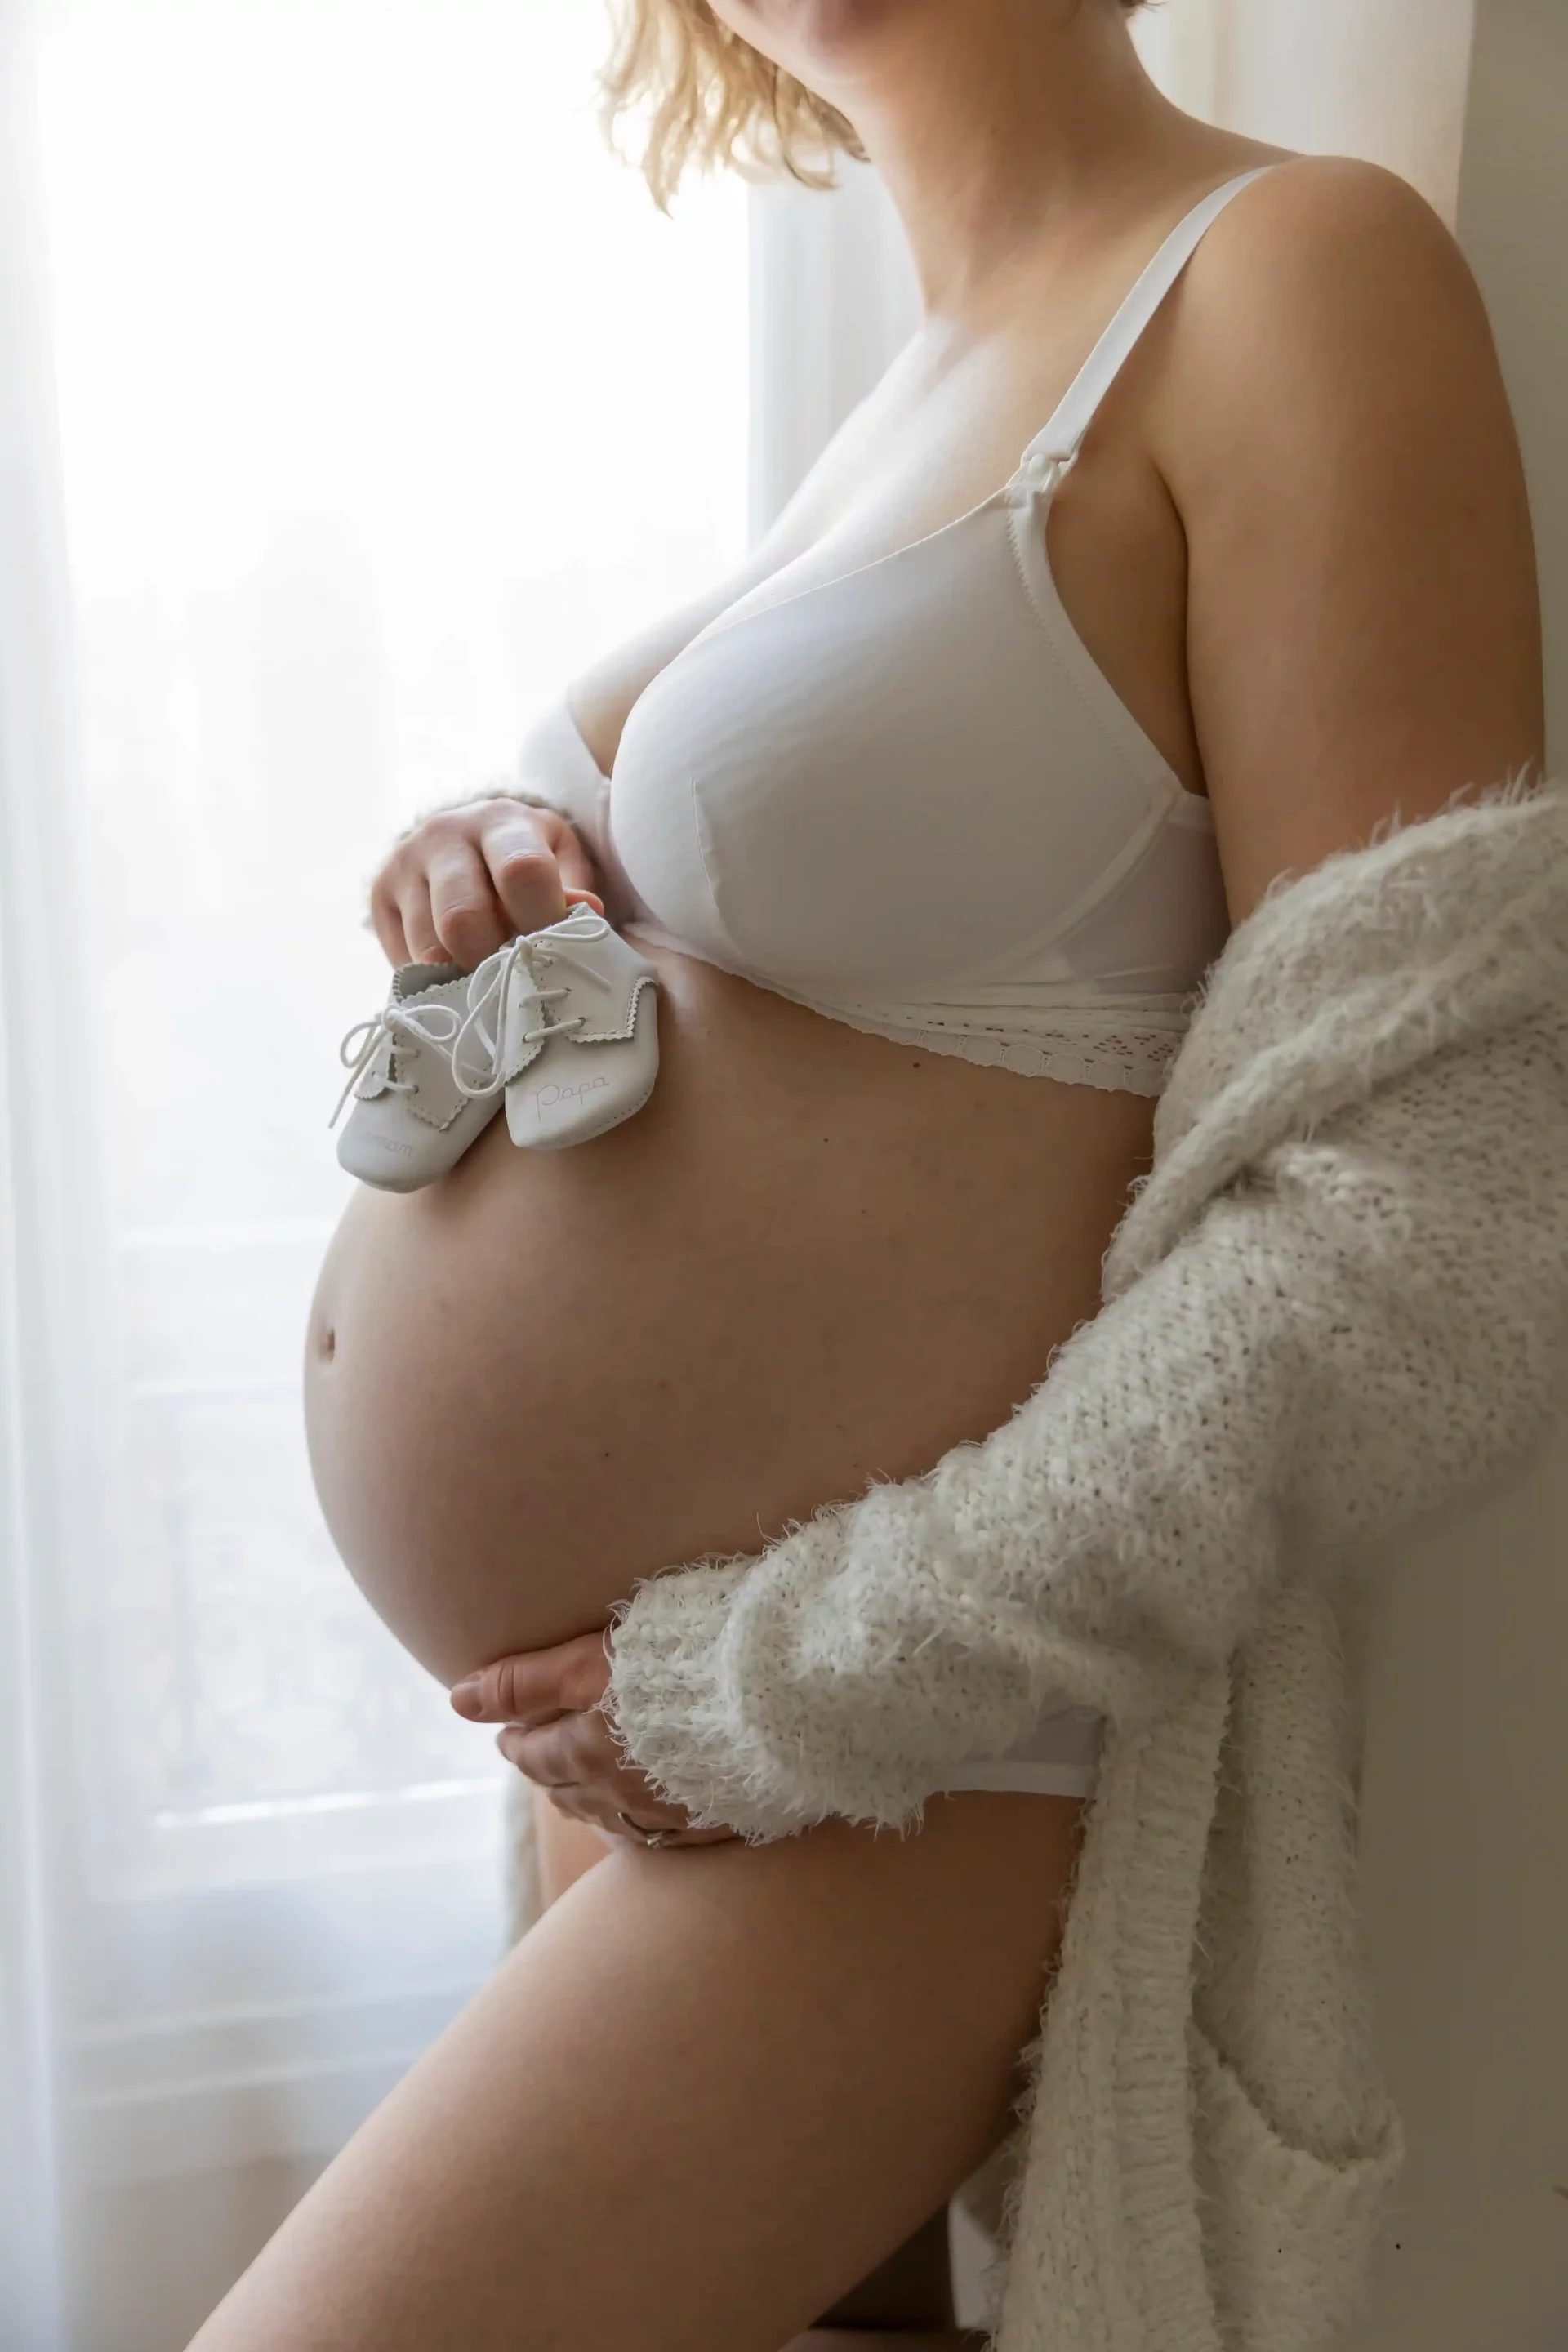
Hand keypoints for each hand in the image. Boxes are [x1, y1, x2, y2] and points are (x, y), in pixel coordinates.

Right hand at [369, 796, 603, 971]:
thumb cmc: (529, 859)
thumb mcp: (561, 864)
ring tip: (490, 980)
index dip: (542, 922)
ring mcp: (404, 863)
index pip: (521, 872)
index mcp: (501, 821)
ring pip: (429, 948)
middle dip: (493, 963)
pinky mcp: (379, 894)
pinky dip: (437, 980)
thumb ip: (573, 890)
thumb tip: (587, 913)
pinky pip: (406, 960)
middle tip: (516, 979)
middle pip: (463, 918)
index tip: (555, 954)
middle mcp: (444, 834)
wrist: (467, 843)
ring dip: (464, 977)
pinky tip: (459, 972)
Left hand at [449, 1631, 737, 1849]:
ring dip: (589, 1800)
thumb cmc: (680, 1663)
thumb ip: (524, 1680)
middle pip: (568, 1791)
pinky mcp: (717, 1819)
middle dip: (547, 1771)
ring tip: (582, 1784)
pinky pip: (664, 1834)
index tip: (506, 1731)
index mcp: (586, 1753)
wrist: (776, 1698)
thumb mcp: (588, 1659)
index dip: (516, 1740)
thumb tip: (457, 1699)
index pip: (534, 1754)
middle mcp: (621, 1794)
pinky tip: (647, 1815)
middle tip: (539, 1755)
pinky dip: (642, 1821)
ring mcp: (671, 1813)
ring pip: (612, 1817)